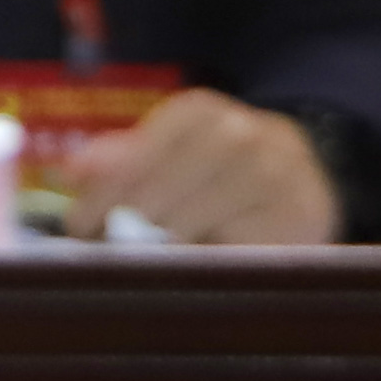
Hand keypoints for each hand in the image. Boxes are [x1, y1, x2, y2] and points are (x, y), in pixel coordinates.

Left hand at [60, 92, 338, 245]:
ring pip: (192, 225)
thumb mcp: (171, 154)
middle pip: (160, 193)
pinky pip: (236, 249)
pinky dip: (207, 262)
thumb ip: (122, 161)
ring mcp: (278, 173)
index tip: (79, 226)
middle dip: (125, 226)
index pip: (136, 155)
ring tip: (149, 261)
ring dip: (161, 249)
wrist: (308, 183)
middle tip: (105, 251)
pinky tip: (195, 267)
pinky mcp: (304, 216)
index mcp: (199, 112)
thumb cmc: (219, 174)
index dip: (104, 194)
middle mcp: (242, 134)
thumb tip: (72, 171)